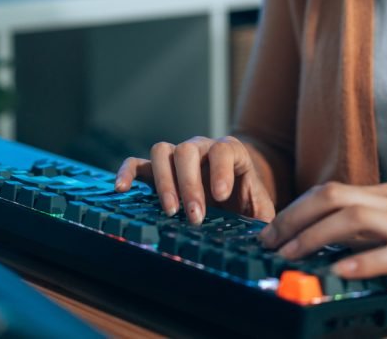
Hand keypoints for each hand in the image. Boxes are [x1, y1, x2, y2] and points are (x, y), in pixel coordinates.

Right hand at [115, 135, 275, 224]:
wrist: (235, 197)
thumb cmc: (248, 204)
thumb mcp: (261, 211)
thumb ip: (263, 220)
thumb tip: (264, 239)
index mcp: (231, 153)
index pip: (224, 149)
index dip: (221, 170)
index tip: (221, 196)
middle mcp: (201, 148)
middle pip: (189, 150)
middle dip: (190, 184)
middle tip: (194, 216)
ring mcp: (177, 157)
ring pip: (163, 151)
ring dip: (164, 182)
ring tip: (170, 211)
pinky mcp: (157, 170)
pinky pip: (137, 164)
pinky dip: (127, 173)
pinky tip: (122, 189)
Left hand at [261, 181, 386, 319]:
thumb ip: (364, 234)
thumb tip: (318, 242)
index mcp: (386, 197)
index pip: (328, 192)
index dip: (294, 210)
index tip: (268, 233)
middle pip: (333, 198)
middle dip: (295, 218)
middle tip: (270, 244)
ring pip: (355, 219)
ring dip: (316, 237)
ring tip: (292, 256)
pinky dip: (363, 260)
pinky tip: (340, 271)